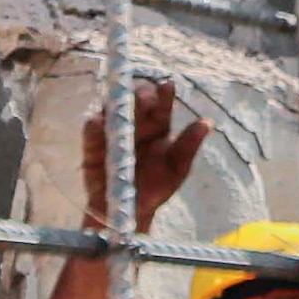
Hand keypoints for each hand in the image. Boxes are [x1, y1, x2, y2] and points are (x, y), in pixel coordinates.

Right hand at [77, 76, 211, 232]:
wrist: (130, 212)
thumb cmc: (156, 187)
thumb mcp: (176, 170)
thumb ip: (188, 146)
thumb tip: (208, 122)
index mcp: (157, 126)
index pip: (161, 105)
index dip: (163, 94)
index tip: (167, 86)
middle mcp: (135, 124)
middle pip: (134, 102)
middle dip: (138, 95)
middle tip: (142, 97)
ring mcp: (112, 132)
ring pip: (111, 111)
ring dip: (114, 105)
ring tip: (118, 105)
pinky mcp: (93, 146)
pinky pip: (91, 133)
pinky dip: (93, 126)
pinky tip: (96, 122)